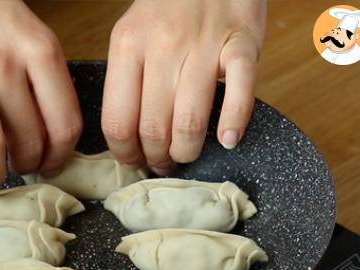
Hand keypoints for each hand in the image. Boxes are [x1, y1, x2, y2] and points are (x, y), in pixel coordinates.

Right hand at [0, 0, 81, 186]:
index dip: (60, 157)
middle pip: (28, 140)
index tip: (52, 165)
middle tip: (22, 168)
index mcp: (40, 51)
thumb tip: (57, 143)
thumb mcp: (35, 40)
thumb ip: (49, 86)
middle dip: (28, 166)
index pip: (64, 124)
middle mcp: (4, 61)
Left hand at [101, 0, 265, 173]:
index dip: (124, 153)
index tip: (133, 161)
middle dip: (156, 159)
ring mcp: (204, 44)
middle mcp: (162, 46)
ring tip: (187, 155)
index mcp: (127, 46)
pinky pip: (239, 92)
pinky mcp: (242, 42)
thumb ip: (127, 80)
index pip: (117, 120)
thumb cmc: (168, 7)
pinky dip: (234, 122)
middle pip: (152, 128)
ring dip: (187, 151)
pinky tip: (228, 138)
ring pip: (189, 121)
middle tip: (162, 163)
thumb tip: (126, 138)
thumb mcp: (132, 34)